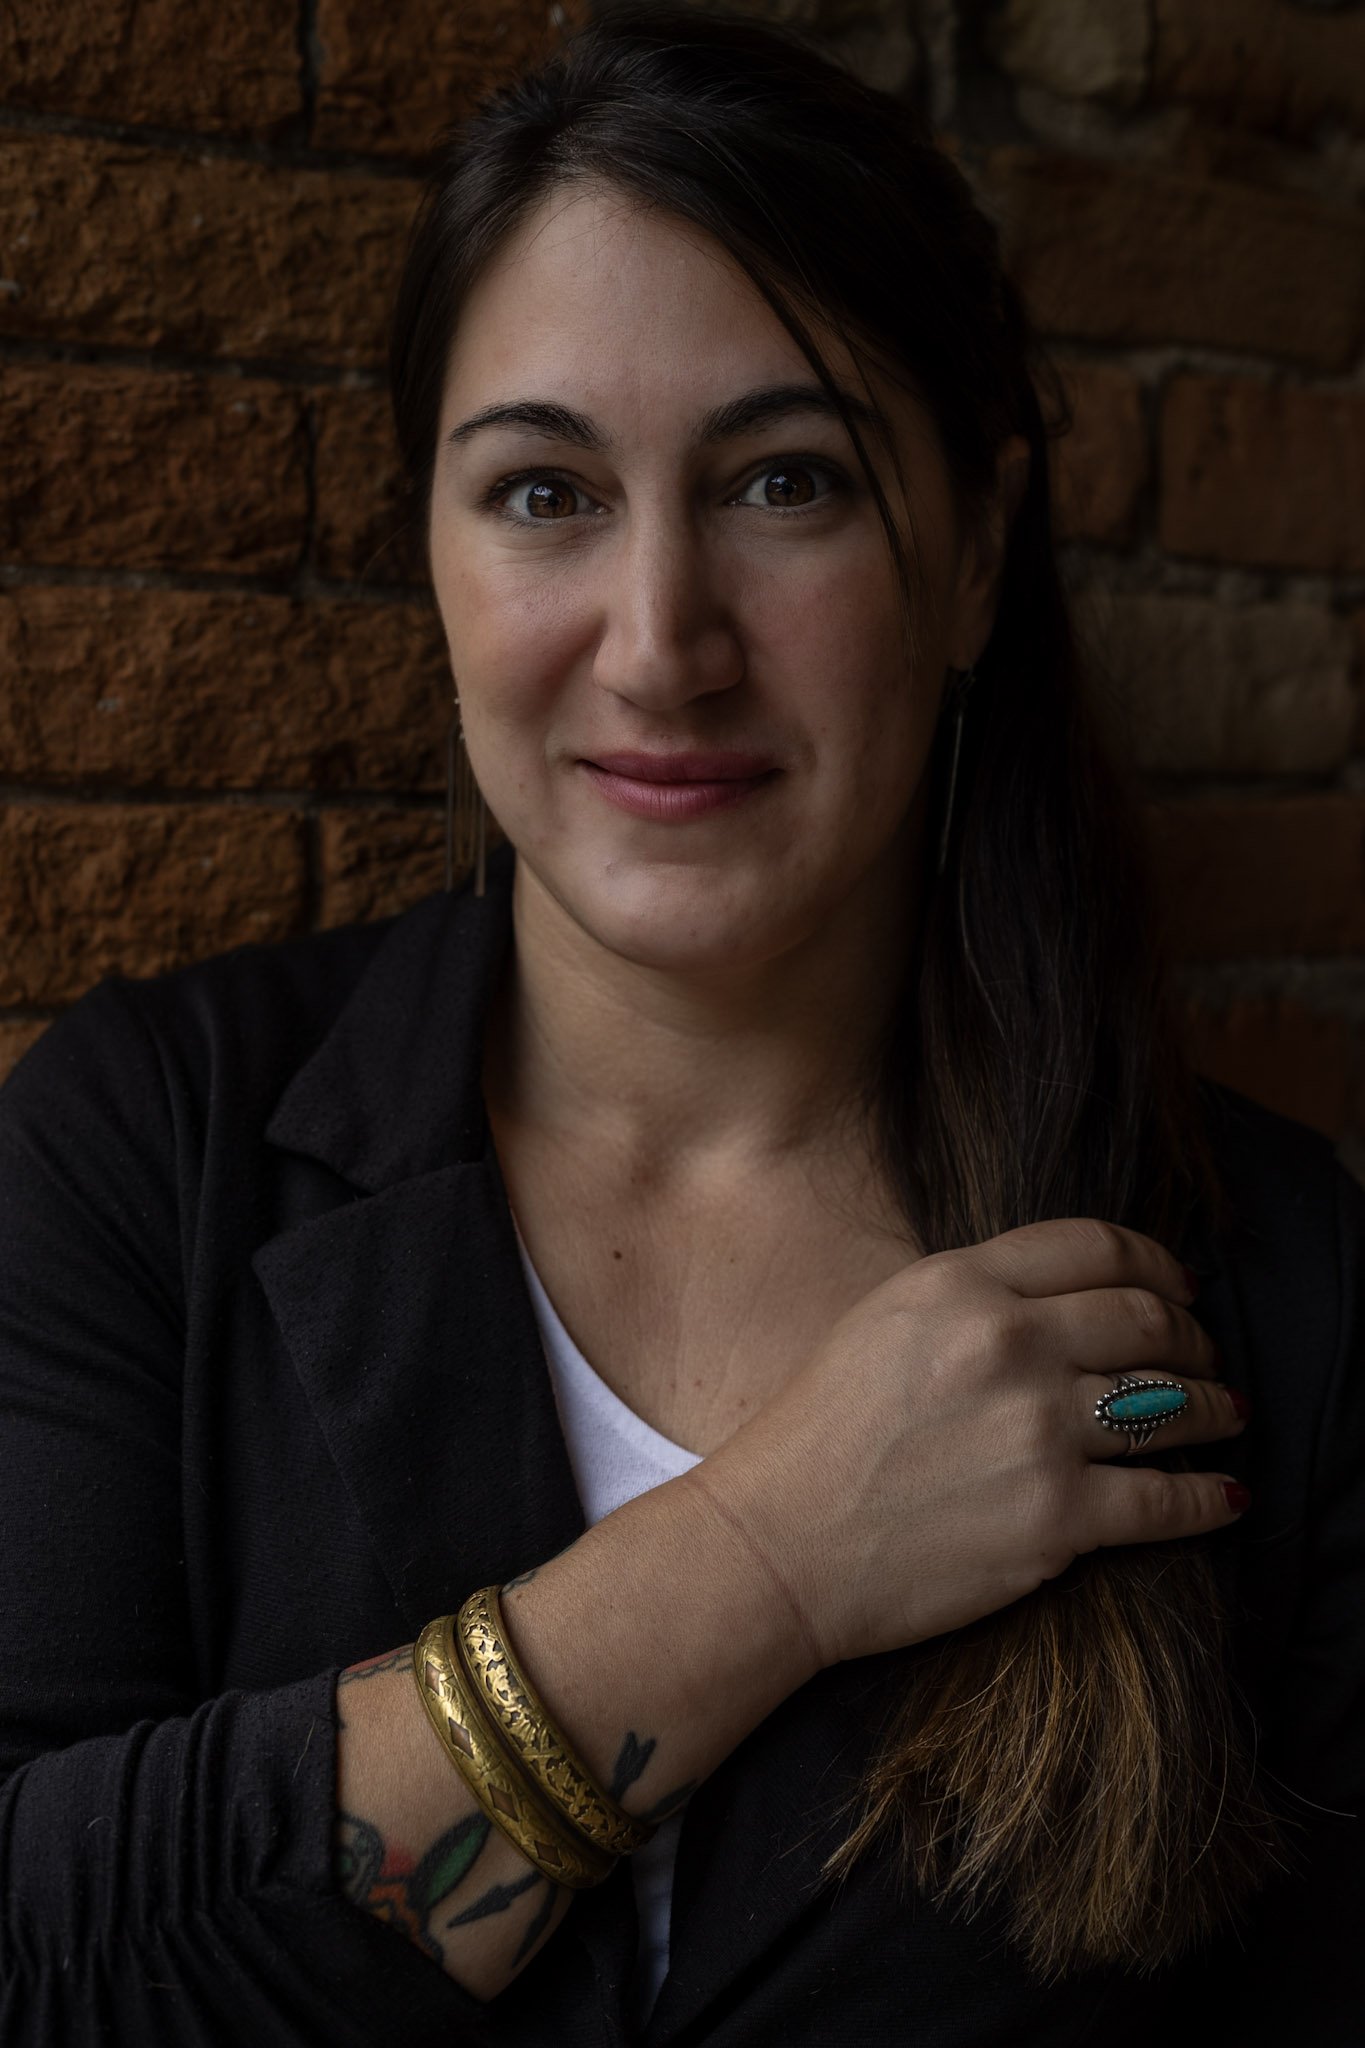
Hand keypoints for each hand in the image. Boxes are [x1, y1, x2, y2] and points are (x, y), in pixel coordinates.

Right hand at [687, 1218, 1245, 1667]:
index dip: (1156, 1263)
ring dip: (1212, 1409)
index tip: (1178, 1284)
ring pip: (1170, 1405)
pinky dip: (1208, 1500)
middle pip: (1146, 1320)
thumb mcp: (882, 1321)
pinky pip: (1167, 1501)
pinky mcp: (1056, 1519)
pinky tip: (1224, 1496)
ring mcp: (1037, 1431)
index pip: (1096, 1248)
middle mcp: (1007, 1344)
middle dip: (1192, 1337)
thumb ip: (969, 1296)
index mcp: (960, 1285)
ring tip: (1224, 1414)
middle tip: (1204, 1354)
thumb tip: (1061, 1300)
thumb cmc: (815, 1435)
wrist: (779, 1543)